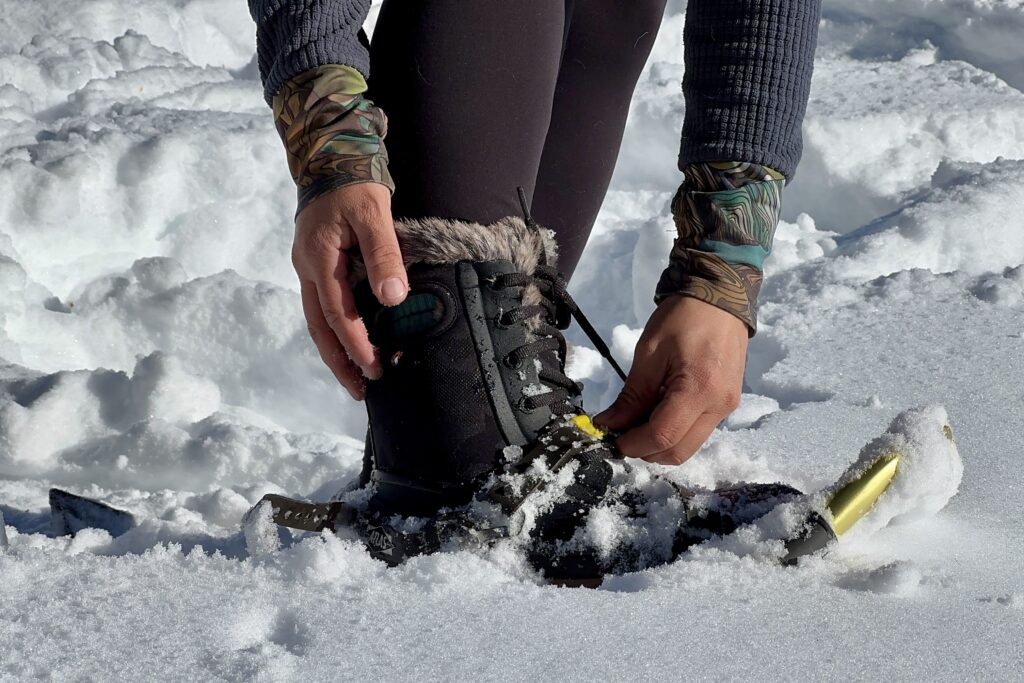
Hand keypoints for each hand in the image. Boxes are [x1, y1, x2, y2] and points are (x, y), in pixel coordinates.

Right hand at [292, 182, 407, 399]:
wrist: (328, 153)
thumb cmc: (353, 182)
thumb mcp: (374, 214)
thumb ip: (383, 255)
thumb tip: (393, 298)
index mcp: (319, 260)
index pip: (338, 315)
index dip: (356, 345)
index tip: (375, 369)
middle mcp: (307, 269)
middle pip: (319, 327)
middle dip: (339, 361)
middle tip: (361, 391)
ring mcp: (308, 267)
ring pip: (317, 320)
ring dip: (335, 350)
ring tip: (356, 377)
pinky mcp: (316, 264)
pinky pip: (322, 306)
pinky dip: (335, 329)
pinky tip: (350, 341)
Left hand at [594, 296, 746, 464]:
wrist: (721, 297)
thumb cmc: (682, 318)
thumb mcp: (649, 353)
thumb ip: (632, 395)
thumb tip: (609, 425)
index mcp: (700, 390)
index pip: (663, 436)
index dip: (633, 444)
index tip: (611, 439)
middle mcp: (719, 407)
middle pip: (678, 452)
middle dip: (645, 450)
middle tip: (621, 432)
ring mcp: (727, 408)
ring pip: (688, 446)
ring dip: (659, 442)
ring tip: (637, 420)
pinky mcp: (727, 404)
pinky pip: (697, 431)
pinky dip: (674, 431)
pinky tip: (657, 411)